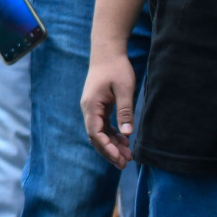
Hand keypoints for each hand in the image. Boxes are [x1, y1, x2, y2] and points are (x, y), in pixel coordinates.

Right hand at [81, 50, 136, 169]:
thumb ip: (125, 111)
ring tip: (128, 156)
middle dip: (109, 151)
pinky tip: (124, 141)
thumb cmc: (116, 68)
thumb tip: (127, 134)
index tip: (119, 158)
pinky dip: (112, 135)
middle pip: (95, 136)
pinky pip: (103, 125)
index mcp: (91, 105)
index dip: (106, 147)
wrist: (107, 52)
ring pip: (99, 132)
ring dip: (111, 145)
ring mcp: (92, 108)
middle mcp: (88, 108)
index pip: (95, 133)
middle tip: (125, 164)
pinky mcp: (98, 106)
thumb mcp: (124, 89)